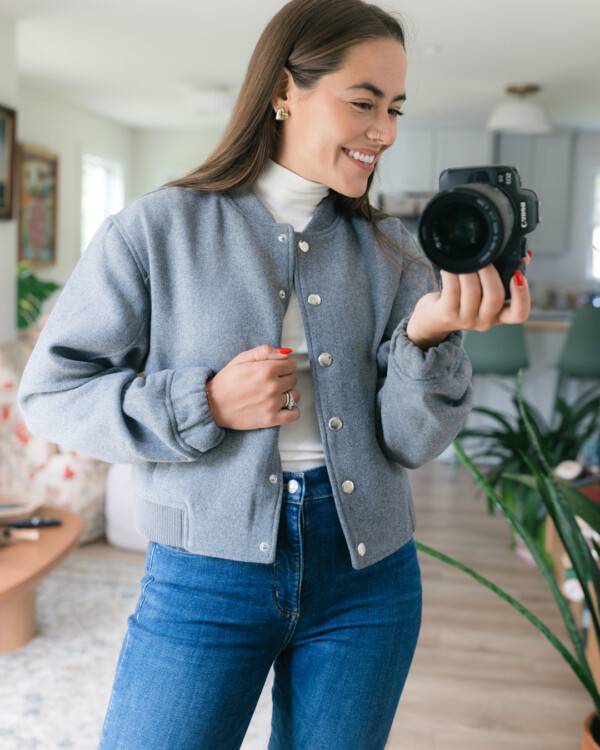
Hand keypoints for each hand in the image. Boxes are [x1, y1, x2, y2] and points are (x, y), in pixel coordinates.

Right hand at [206, 345, 299, 429]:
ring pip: (295, 395)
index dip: (284, 365)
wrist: (213, 405)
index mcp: (267, 369)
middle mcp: (272, 386)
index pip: (291, 364)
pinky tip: (283, 407)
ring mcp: (272, 403)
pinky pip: (294, 414)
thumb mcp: (242, 358)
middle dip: (284, 379)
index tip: (276, 370)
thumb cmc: (226, 381)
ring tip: (274, 395)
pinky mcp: (271, 419)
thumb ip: (265, 352)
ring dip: (287, 394)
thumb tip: (285, 353)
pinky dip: (292, 410)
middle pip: (293, 379)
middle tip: (270, 382)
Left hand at [406, 258, 531, 350]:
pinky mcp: (447, 314)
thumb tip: (525, 255)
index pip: (519, 314)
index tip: (518, 275)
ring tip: (465, 260)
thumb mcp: (484, 292)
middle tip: (484, 259)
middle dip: (490, 273)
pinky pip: (452, 289)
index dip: (522, 295)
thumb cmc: (461, 301)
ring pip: (472, 292)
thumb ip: (504, 275)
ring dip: (469, 270)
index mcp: (498, 316)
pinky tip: (450, 266)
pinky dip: (452, 273)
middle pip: (495, 297)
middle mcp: (484, 321)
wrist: (432, 320)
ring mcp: (465, 319)